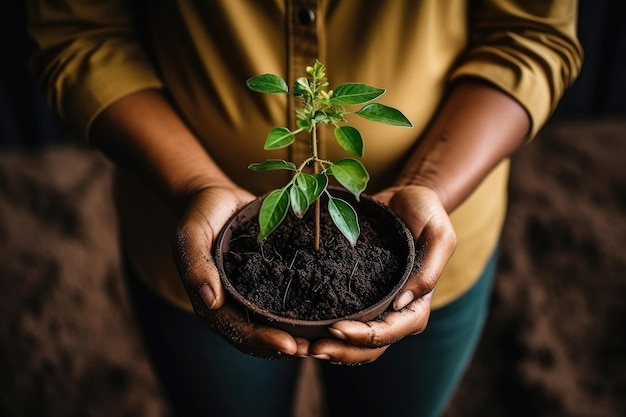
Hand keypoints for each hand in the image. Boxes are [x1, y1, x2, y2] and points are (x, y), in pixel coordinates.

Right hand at [173, 186, 308, 358]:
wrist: (217, 198)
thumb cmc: (201, 215)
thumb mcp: (192, 233)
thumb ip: (196, 264)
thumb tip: (211, 301)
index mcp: (209, 301)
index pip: (235, 329)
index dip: (261, 340)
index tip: (288, 345)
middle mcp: (230, 304)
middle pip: (255, 336)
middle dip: (282, 346)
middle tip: (313, 349)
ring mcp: (248, 295)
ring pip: (270, 327)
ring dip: (294, 337)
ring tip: (321, 341)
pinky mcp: (266, 283)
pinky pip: (281, 305)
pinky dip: (299, 315)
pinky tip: (322, 317)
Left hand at [308, 185, 456, 363]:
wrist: (407, 196)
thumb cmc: (427, 214)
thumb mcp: (440, 235)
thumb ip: (429, 270)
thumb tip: (402, 303)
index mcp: (417, 303)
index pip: (392, 330)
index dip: (366, 336)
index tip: (337, 330)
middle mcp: (395, 310)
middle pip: (370, 346)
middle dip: (342, 351)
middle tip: (312, 348)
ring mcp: (376, 303)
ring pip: (354, 341)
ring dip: (330, 347)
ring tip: (301, 347)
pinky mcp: (358, 292)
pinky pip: (342, 317)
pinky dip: (323, 328)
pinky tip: (301, 330)